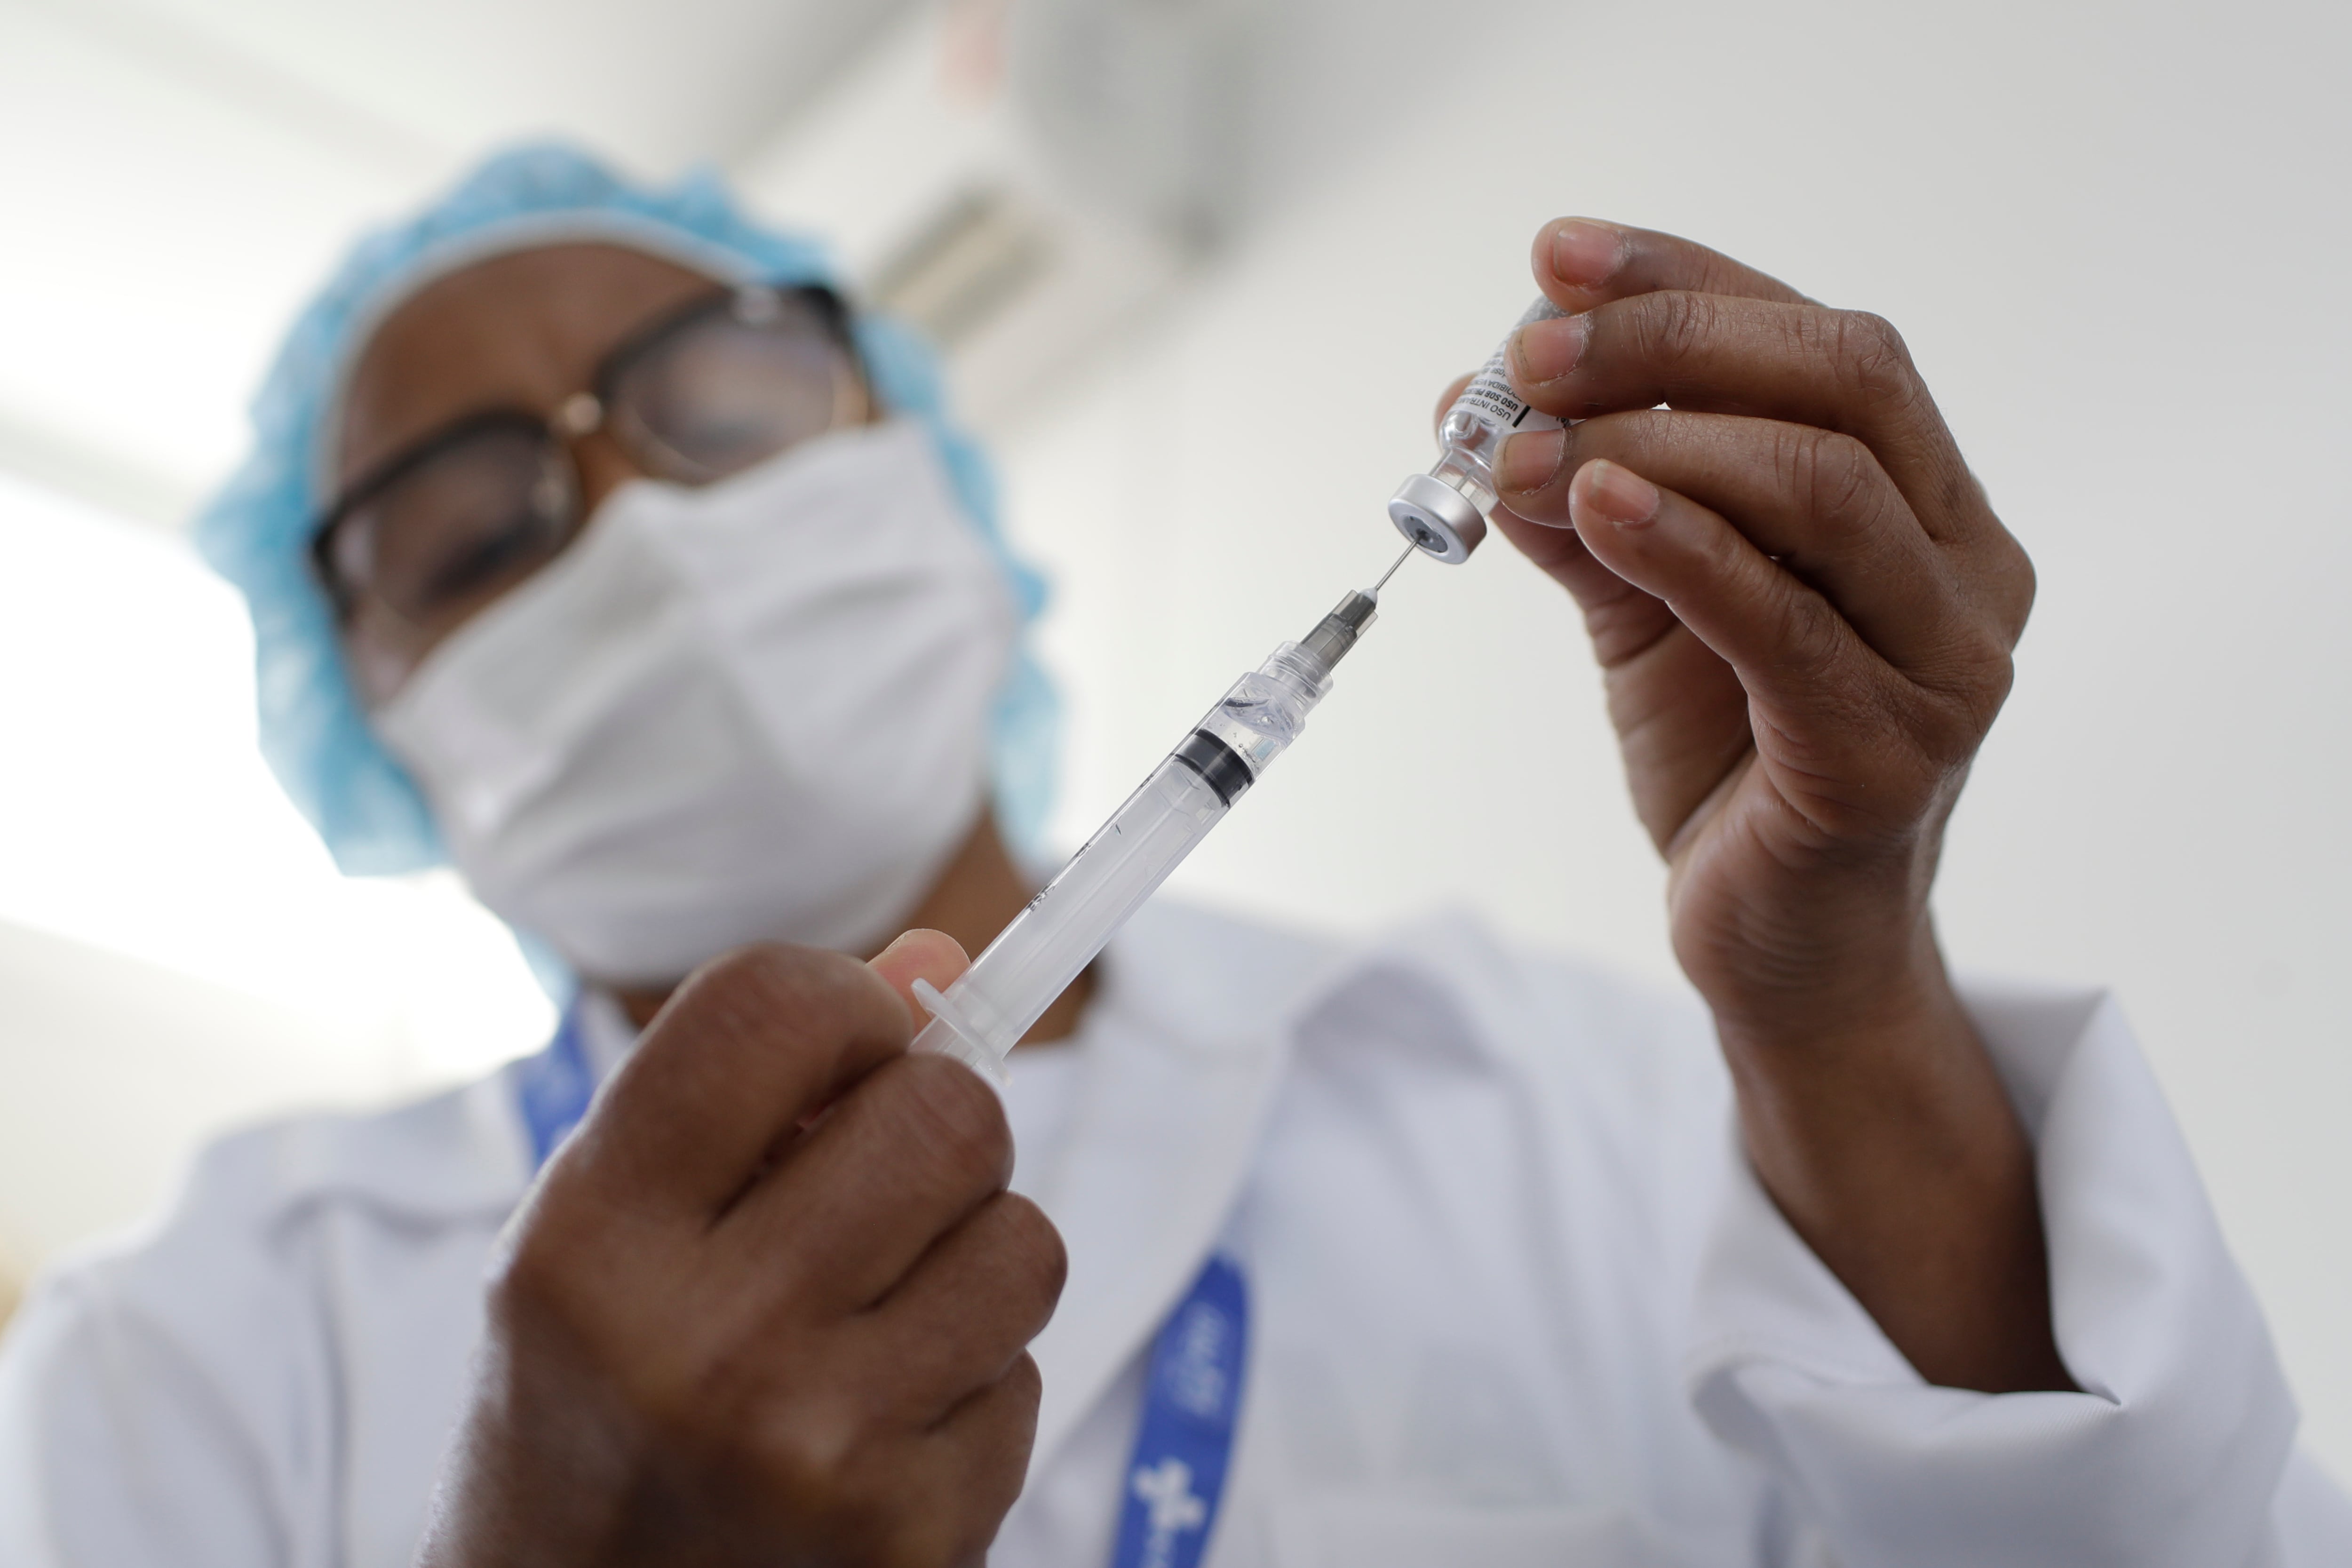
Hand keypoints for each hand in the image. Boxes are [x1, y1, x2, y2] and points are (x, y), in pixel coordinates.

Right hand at [416, 932, 1065, 1567]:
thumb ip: (756, 1089)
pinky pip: (1027, 1377)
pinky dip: (972, 1384)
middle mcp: (707, 1344)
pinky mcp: (914, 1536)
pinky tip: (878, 1428)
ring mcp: (821, 1451)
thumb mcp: (607, 1234)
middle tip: (872, 1193)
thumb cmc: (589, 1407)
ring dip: (972, 1258)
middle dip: (936, 1127)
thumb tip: (943, 962)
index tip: (853, 1047)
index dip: (848, 1004)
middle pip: (947, 1115)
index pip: (775, 1008)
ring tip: (874, 1316)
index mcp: (593, 1241)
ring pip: (1024, 1242)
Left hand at [1467, 219, 2063, 1391]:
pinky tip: (1584, 503)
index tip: (1553, 260)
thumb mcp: (1642, 613)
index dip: (1687, 279)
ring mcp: (1947, 662)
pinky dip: (1680, 544)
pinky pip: (1785, 619)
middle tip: (1524, 353)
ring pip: (1821, 486)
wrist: (1779, 951)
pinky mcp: (1890, 753)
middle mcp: (1967, 567)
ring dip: (1654, 438)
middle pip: (1841, 381)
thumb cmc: (1728, 766)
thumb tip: (1478, 413)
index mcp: (1927, 507)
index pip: (1823, 341)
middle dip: (1670, 340)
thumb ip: (1587, 512)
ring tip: (1521, 442)